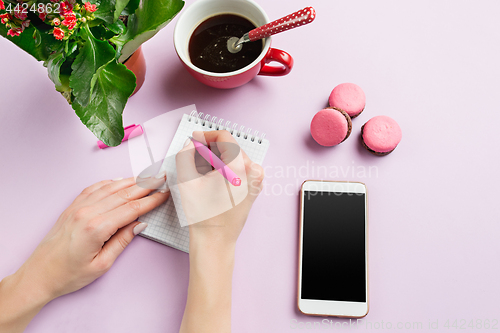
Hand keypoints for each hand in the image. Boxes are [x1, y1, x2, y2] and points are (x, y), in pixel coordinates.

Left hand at [0, 176, 168, 331]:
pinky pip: (94, 188)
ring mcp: (77, 207)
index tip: (165, 193)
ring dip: (131, 181)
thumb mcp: (101, 265)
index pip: (132, 209)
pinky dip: (109, 182)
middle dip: (146, 185)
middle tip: (162, 178)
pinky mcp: (71, 207)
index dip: (151, 200)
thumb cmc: (68, 274)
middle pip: (124, 194)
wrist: (38, 275)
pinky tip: (120, 180)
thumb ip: (122, 241)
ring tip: (147, 177)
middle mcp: (87, 212)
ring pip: (110, 188)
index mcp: (96, 228)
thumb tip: (139, 224)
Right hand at [176, 130, 263, 250]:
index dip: (206, 135)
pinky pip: (241, 169)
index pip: (224, 136)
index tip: (195, 139)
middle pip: (230, 147)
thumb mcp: (186, 180)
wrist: (215, 239)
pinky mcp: (255, 188)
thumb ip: (185, 154)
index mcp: (239, 166)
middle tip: (194, 156)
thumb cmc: (203, 214)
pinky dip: (227, 169)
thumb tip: (191, 143)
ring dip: (218, 159)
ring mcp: (256, 180)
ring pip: (235, 158)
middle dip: (211, 148)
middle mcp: (252, 170)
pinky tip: (213, 180)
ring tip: (202, 171)